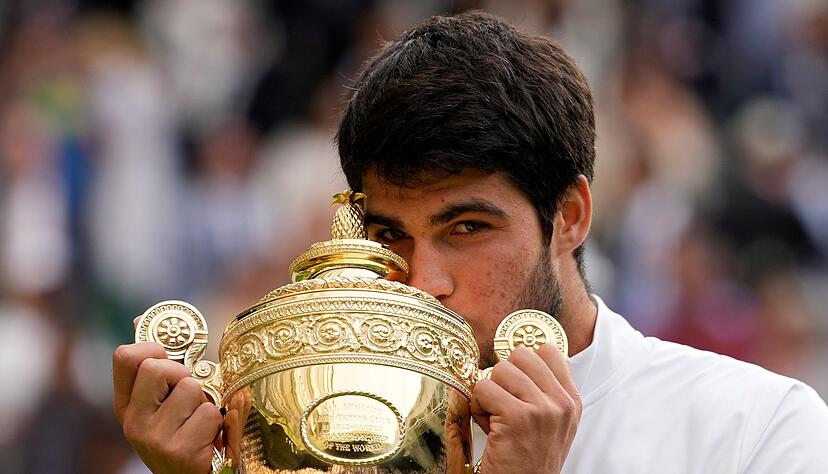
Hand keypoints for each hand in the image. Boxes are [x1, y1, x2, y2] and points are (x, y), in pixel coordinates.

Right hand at [113, 342, 222, 473]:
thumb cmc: (182, 432)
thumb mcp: (161, 402)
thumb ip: (156, 365)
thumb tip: (140, 319)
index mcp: (126, 404)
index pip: (125, 356)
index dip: (152, 347)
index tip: (168, 357)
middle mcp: (133, 422)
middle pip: (158, 367)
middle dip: (184, 374)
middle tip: (190, 395)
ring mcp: (154, 438)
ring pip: (191, 388)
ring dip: (205, 401)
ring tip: (200, 420)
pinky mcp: (179, 451)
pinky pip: (209, 413)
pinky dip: (217, 422)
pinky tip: (209, 438)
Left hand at [471, 344, 581, 472]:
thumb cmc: (529, 460)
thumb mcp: (551, 423)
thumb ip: (543, 391)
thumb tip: (518, 356)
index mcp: (571, 401)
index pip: (548, 351)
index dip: (524, 365)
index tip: (517, 387)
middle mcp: (561, 403)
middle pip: (521, 355)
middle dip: (504, 376)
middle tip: (504, 403)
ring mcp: (541, 409)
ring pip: (500, 369)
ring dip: (489, 392)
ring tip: (496, 417)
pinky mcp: (517, 417)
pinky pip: (483, 388)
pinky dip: (477, 405)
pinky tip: (488, 426)